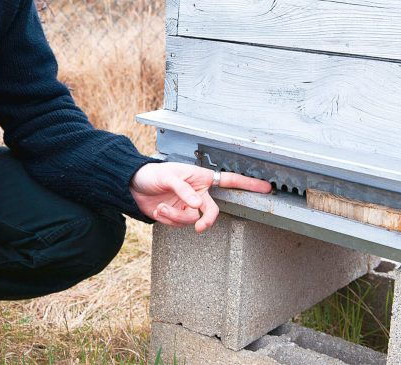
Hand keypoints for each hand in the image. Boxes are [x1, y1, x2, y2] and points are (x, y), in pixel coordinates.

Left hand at [130, 162, 270, 232]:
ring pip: (192, 220)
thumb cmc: (153, 173)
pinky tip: (159, 210)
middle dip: (206, 220)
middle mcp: (198, 193)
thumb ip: (184, 189)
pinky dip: (168, 219)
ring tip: (161, 207)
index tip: (267, 187)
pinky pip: (179, 225)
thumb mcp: (168, 176)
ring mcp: (189, 206)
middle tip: (199, 226)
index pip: (230, 181)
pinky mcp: (178, 216)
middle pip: (212, 211)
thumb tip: (197, 205)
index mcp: (201, 178)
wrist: (133, 186)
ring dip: (176, 216)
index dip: (249, 185)